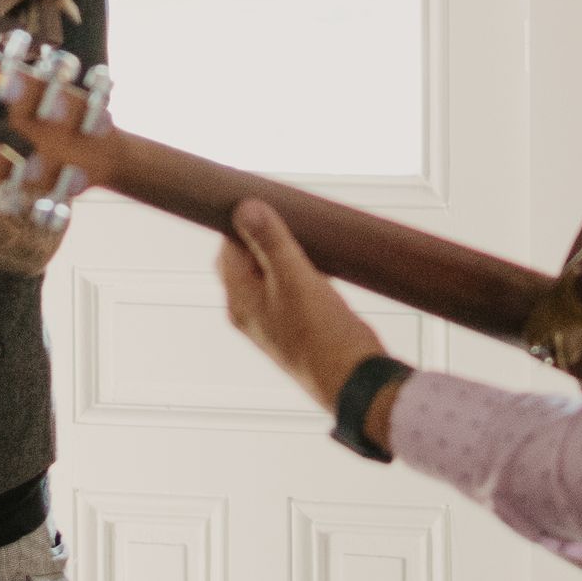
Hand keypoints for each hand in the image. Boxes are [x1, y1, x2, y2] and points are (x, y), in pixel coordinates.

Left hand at [218, 201, 392, 430]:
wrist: (354, 379)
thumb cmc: (322, 334)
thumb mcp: (295, 279)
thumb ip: (270, 242)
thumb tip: (245, 207)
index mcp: (240, 300)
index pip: (228, 248)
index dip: (243, 222)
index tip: (265, 201)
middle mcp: (250, 310)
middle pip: (246, 259)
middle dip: (265, 235)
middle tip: (290, 215)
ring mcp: (274, 319)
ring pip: (270, 273)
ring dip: (287, 252)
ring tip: (309, 236)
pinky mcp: (298, 324)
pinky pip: (290, 287)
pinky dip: (301, 270)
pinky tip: (322, 263)